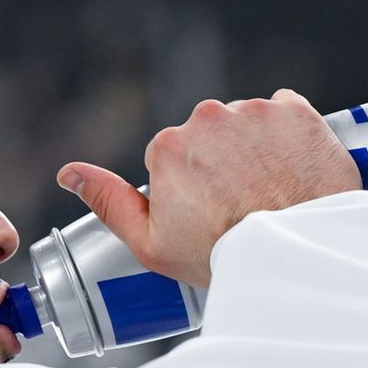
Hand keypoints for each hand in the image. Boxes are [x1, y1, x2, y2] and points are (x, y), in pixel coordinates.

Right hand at [57, 89, 360, 286]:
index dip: (188, 189)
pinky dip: (288, 139)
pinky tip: (290, 173)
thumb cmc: (221, 256)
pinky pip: (285, 115)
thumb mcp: (151, 244)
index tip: (207, 213)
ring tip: (268, 193)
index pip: (173, 157)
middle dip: (221, 163)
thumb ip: (108, 201)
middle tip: (239, 206)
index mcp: (169, 146)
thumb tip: (70, 174)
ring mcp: (255, 111)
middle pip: (210, 135)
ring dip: (254, 150)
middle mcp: (208, 117)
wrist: (294, 255)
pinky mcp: (297, 111)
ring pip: (246, 125)